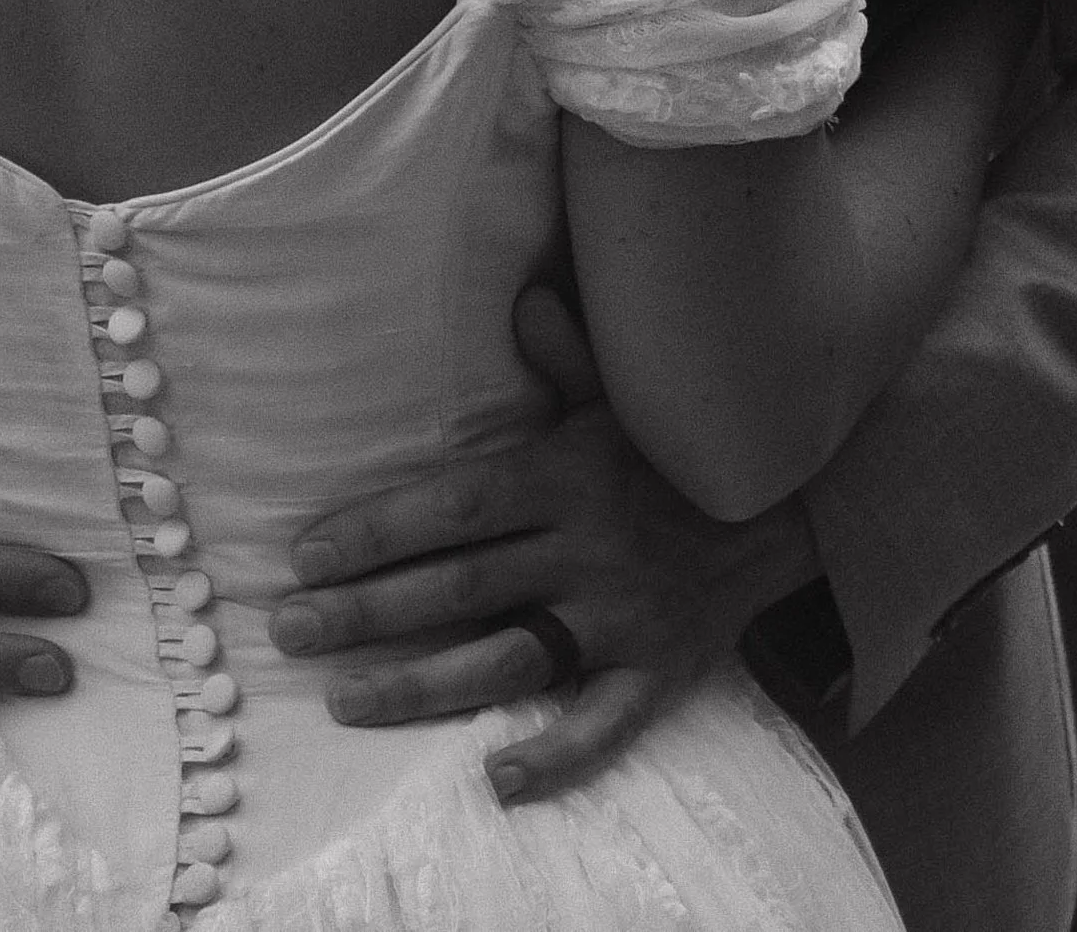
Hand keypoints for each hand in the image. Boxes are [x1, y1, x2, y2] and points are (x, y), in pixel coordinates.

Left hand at [267, 286, 820, 803]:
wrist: (786, 512)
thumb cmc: (674, 457)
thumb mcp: (621, 400)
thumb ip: (566, 358)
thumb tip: (524, 297)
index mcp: (566, 478)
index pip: (456, 507)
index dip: (379, 531)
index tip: (307, 555)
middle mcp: (588, 549)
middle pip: (462, 587)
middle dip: (369, 611)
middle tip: (289, 629)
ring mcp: (622, 618)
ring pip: (511, 658)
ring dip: (423, 686)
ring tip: (344, 699)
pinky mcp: (656, 674)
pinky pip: (604, 725)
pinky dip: (555, 755)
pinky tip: (496, 778)